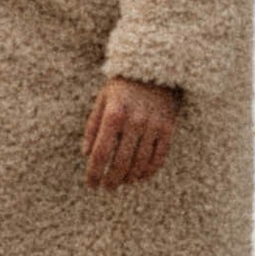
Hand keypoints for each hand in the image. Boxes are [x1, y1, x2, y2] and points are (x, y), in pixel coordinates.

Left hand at [82, 73, 180, 190]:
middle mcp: (134, 121)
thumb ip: (92, 126)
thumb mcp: (102, 99)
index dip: (94, 173)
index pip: (100, 153)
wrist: (156, 67)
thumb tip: (86, 154)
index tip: (91, 185)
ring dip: (129, 178)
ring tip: (122, 182)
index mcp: (113, 114)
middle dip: (111, 180)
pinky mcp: (168, 128)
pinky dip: (148, 171)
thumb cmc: (124, 86)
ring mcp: (153, 126)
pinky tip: (140, 177)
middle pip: (120, 163)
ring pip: (140, 163)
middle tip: (107, 188)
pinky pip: (158, 158)